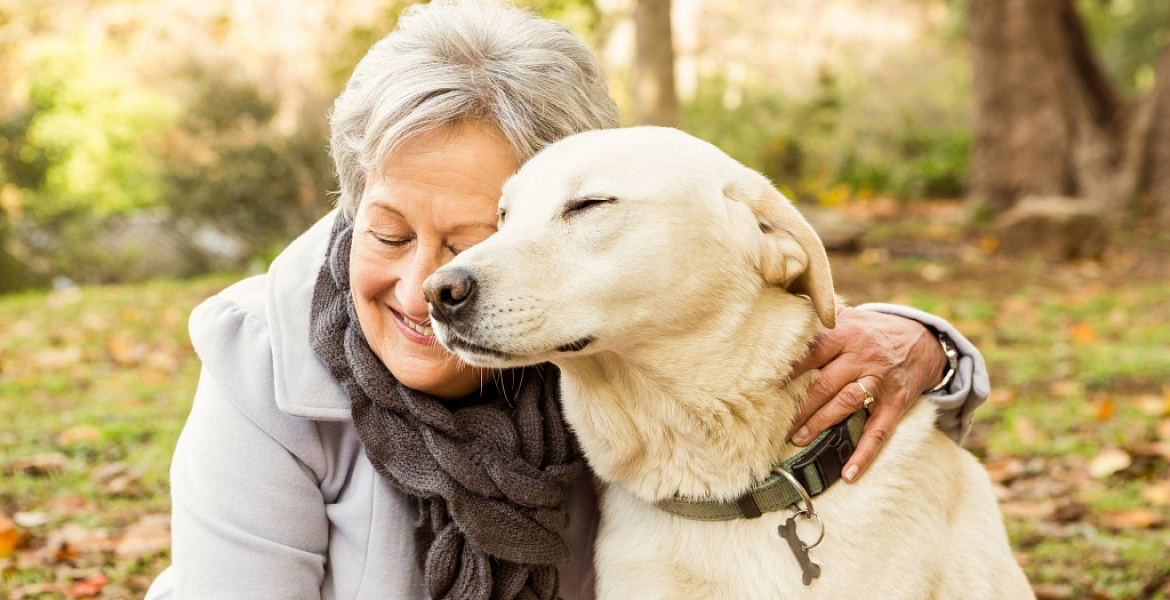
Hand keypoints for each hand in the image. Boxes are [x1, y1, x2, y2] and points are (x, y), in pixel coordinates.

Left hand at [785, 306, 945, 481]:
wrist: (923, 340)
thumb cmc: (872, 331)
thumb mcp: (848, 316)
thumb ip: (818, 318)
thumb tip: (779, 315)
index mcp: (845, 334)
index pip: (811, 352)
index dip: (787, 369)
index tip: (763, 384)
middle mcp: (862, 357)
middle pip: (824, 383)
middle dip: (798, 406)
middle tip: (773, 423)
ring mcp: (880, 381)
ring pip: (846, 404)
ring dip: (820, 424)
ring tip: (797, 439)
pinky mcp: (896, 403)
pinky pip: (879, 431)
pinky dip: (864, 453)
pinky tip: (849, 473)